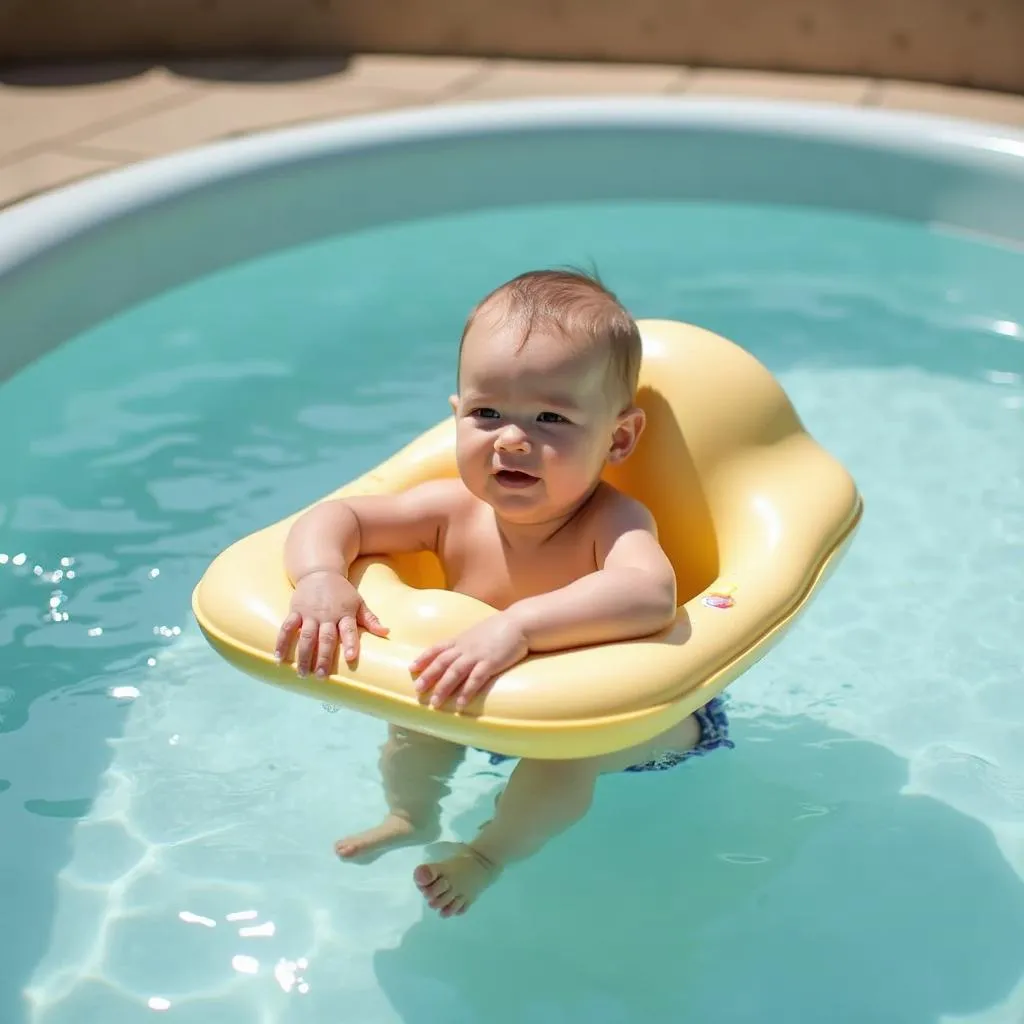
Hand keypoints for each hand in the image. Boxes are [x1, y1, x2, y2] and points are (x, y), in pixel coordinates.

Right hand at [275, 570, 387, 676]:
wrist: (320, 572)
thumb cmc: (342, 592)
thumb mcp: (358, 602)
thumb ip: (370, 619)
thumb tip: (386, 632)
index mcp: (344, 613)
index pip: (348, 630)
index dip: (350, 643)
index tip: (350, 657)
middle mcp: (327, 615)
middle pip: (326, 638)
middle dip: (324, 658)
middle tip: (321, 676)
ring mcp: (310, 613)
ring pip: (306, 636)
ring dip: (304, 656)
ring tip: (303, 673)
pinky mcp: (295, 611)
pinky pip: (287, 628)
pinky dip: (282, 642)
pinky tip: (278, 658)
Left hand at [410, 613, 528, 710]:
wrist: (520, 623)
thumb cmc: (501, 628)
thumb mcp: (478, 632)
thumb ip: (468, 641)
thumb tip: (460, 650)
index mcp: (462, 639)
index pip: (437, 648)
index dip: (424, 658)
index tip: (412, 668)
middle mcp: (465, 647)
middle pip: (442, 663)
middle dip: (428, 676)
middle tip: (417, 690)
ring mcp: (477, 655)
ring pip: (454, 673)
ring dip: (443, 688)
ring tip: (435, 703)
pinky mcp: (490, 663)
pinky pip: (475, 679)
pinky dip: (466, 692)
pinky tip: (460, 704)